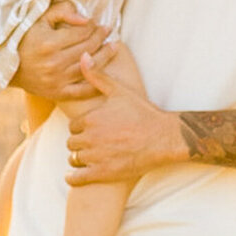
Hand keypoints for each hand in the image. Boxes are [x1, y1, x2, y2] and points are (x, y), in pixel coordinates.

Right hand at [15, 0, 107, 101]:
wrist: (6, 67)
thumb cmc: (24, 38)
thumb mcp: (38, 19)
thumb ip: (62, 12)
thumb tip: (86, 19)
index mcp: (49, 43)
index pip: (82, 32)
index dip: (92, 25)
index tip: (96, 22)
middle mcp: (54, 63)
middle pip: (88, 48)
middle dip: (101, 37)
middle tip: (108, 30)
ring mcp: (57, 80)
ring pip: (89, 67)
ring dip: (105, 56)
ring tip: (113, 46)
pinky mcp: (57, 93)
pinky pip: (83, 90)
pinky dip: (97, 83)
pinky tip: (106, 73)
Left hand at [66, 41, 189, 183]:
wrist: (163, 138)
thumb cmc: (142, 113)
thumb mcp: (119, 90)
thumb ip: (97, 75)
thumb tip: (83, 57)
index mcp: (91, 118)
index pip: (73, 126)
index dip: (82, 128)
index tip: (92, 129)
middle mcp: (90, 138)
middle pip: (71, 142)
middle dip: (80, 142)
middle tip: (93, 143)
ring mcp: (96, 157)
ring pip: (74, 159)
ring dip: (79, 158)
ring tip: (91, 157)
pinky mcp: (103, 173)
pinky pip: (76, 178)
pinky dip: (73, 177)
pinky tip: (76, 175)